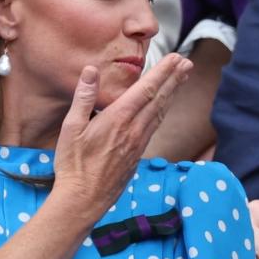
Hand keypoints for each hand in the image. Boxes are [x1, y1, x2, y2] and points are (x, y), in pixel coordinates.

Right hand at [53, 53, 192, 224]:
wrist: (83, 200)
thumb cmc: (73, 165)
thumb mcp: (71, 128)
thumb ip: (83, 97)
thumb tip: (90, 70)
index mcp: (118, 119)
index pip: (146, 89)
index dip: (163, 72)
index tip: (175, 58)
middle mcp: (133, 130)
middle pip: (159, 99)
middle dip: (174, 79)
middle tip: (187, 63)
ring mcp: (138, 144)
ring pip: (160, 114)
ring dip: (172, 94)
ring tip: (181, 80)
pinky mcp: (137, 156)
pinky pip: (154, 128)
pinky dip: (162, 112)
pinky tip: (163, 108)